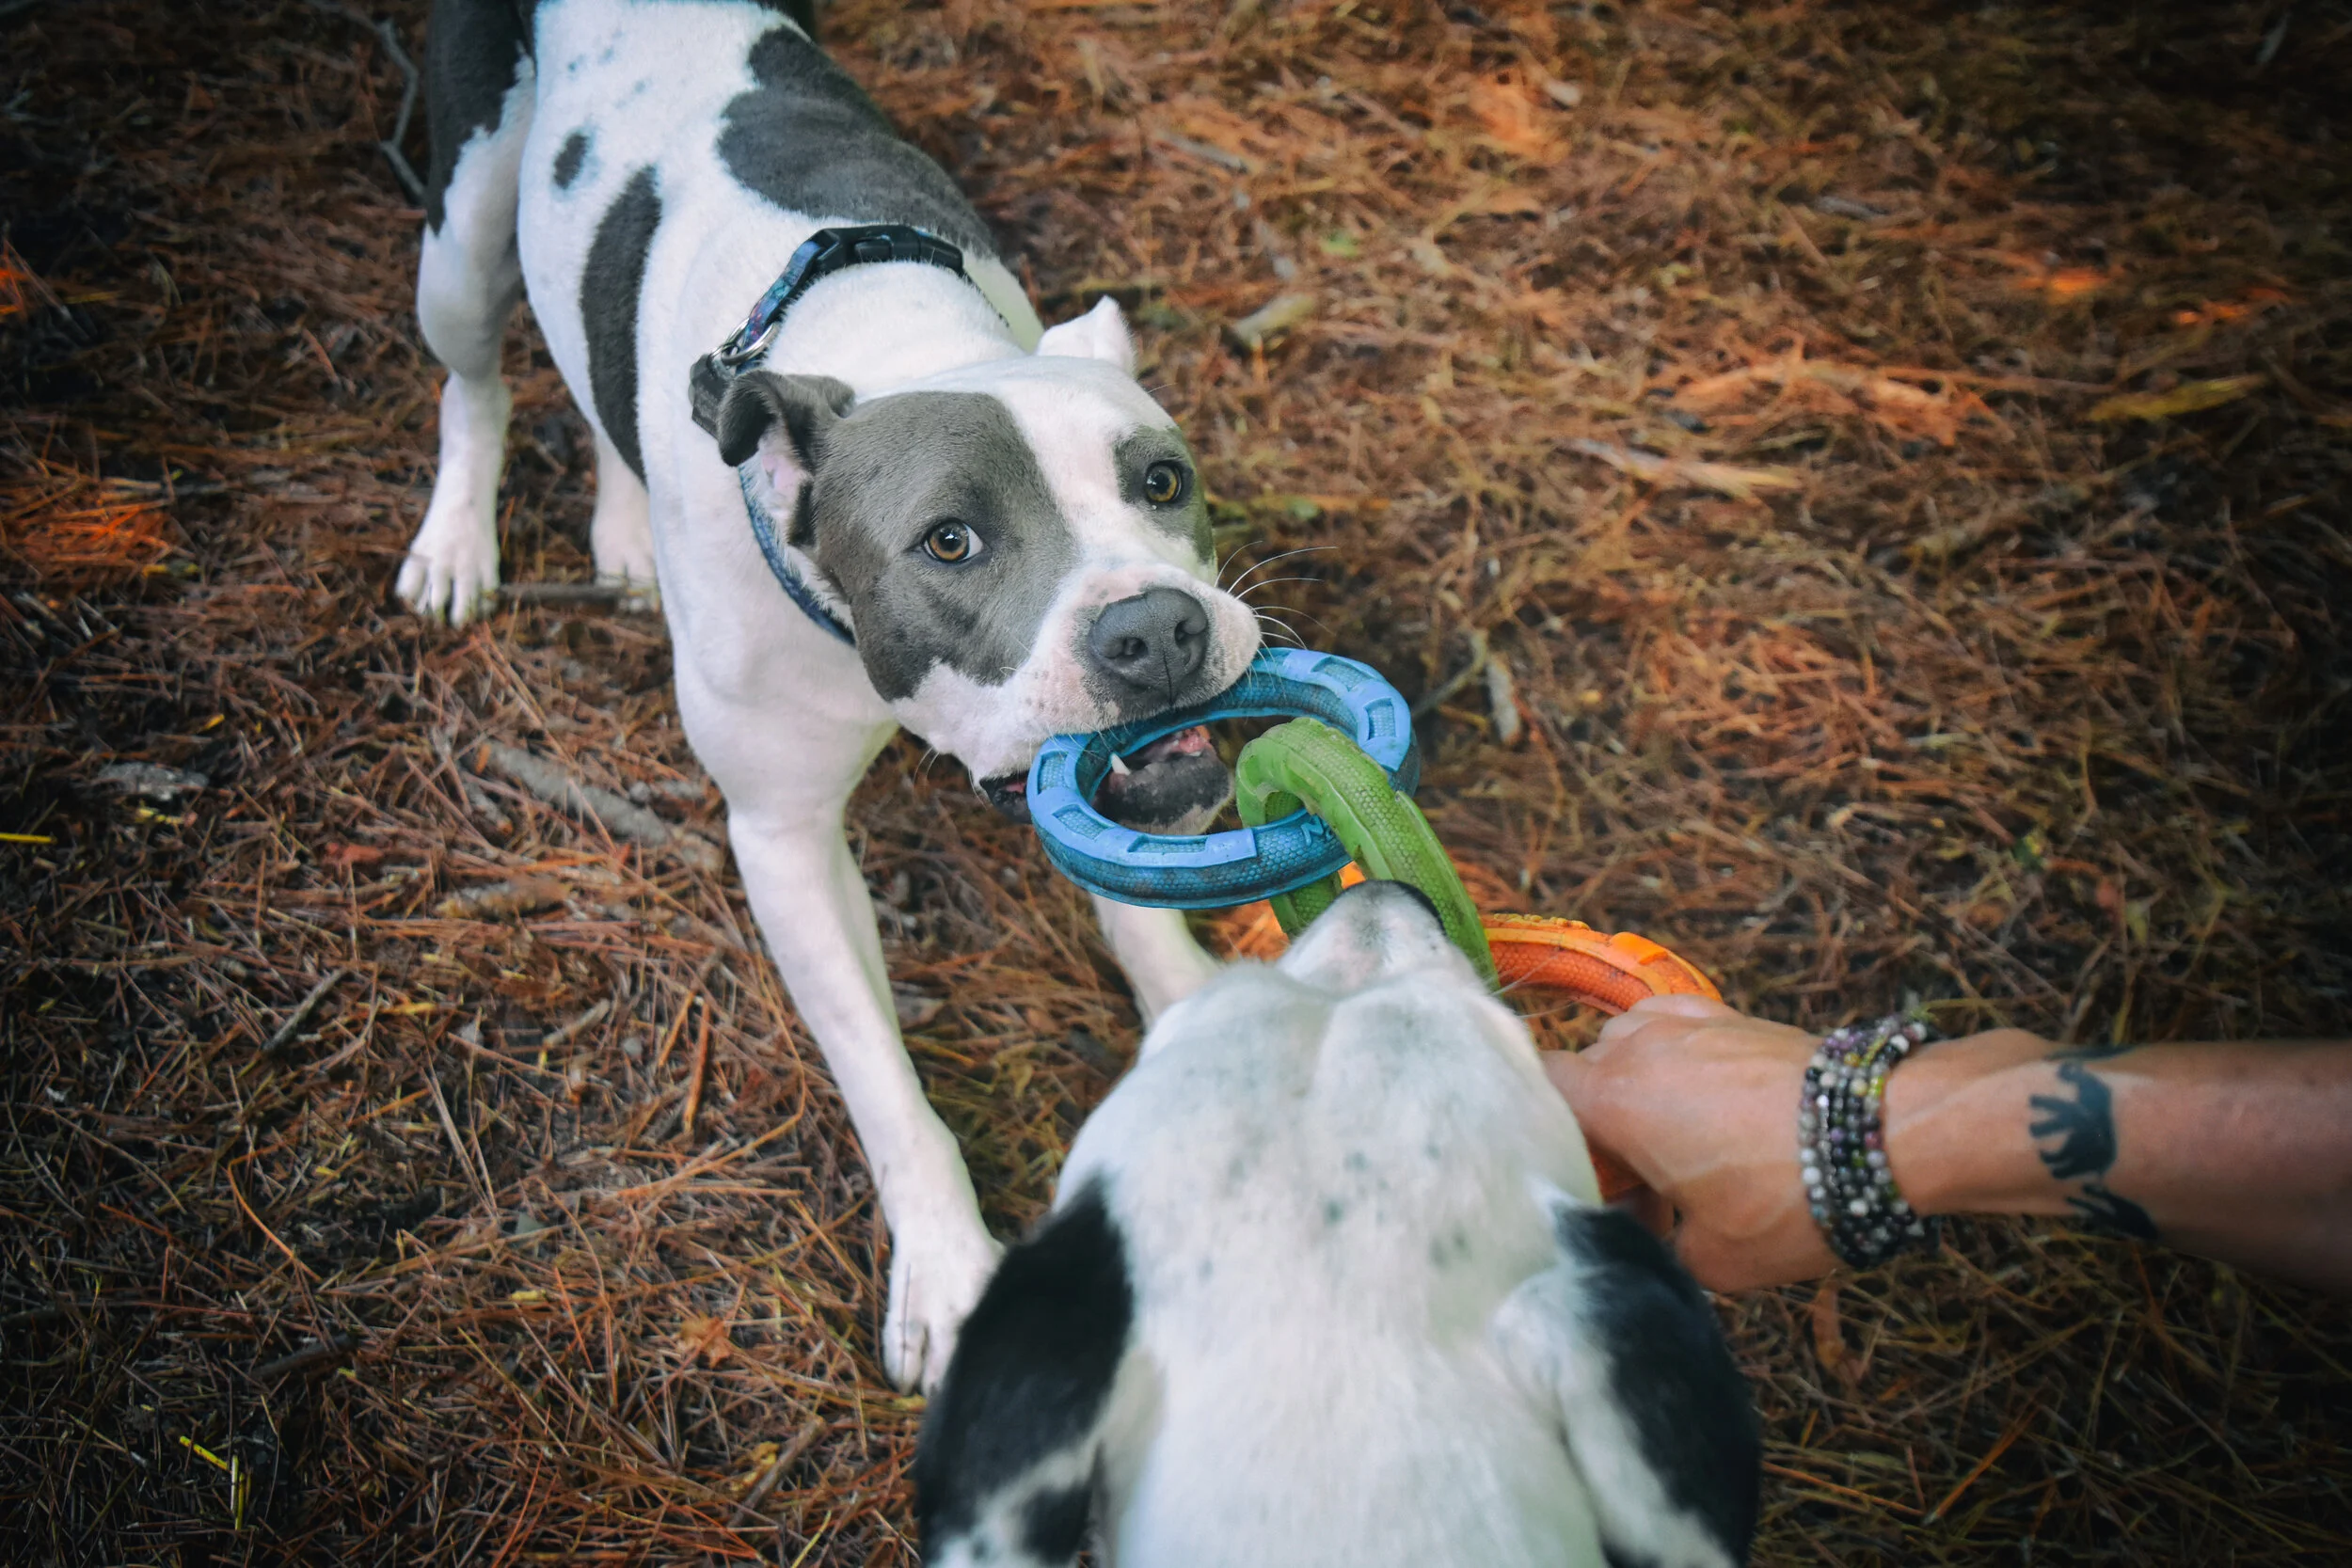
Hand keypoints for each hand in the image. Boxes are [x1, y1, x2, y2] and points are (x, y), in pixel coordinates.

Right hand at [1545, 995, 1836, 1290]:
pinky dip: (1671, 1054)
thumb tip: (1646, 1235)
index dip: (1535, 1123)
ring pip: (1627, 1044)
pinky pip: (1672, 1025)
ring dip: (1634, 1084)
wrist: (1884, 1131)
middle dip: (1596, 1121)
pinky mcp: (1730, 1016)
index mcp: (1614, 1101)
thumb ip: (1655, 1245)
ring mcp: (1685, 1024)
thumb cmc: (1790, 1196)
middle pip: (1584, 1072)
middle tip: (1637, 1181)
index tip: (1567, 1169)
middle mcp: (1638, 1049)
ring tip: (1673, 1137)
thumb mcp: (1712, 1259)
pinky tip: (1700, 1092)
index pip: (1535, 1085)